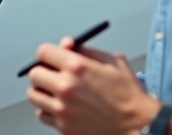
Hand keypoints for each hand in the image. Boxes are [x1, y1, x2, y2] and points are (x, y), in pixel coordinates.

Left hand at [26, 37, 159, 134]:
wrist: (138, 124)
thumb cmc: (128, 93)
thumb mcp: (111, 61)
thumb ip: (85, 50)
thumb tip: (67, 45)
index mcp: (77, 66)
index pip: (43, 52)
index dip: (48, 53)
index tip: (52, 56)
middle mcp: (66, 87)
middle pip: (34, 73)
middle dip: (43, 70)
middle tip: (52, 73)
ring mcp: (63, 109)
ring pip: (33, 95)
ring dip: (42, 90)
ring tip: (55, 91)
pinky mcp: (63, 127)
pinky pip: (41, 114)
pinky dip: (47, 110)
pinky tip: (60, 107)